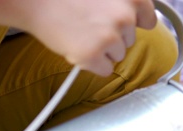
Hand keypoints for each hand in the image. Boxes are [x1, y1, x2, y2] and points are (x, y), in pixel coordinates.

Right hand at [0, 0, 157, 75]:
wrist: (33, 0)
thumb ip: (122, 4)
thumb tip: (138, 20)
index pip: (149, 19)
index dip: (136, 24)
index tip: (125, 25)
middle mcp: (125, 17)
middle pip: (129, 40)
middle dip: (112, 36)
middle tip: (89, 24)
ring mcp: (110, 37)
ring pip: (118, 56)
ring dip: (102, 50)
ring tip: (80, 33)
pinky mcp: (94, 55)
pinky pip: (105, 70)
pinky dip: (92, 64)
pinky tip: (77, 47)